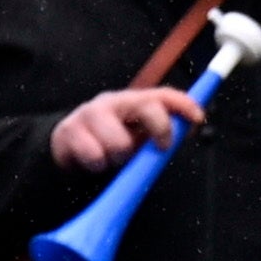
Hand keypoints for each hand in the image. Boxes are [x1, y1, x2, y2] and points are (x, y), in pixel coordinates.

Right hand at [48, 79, 207, 177]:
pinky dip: (96, 165)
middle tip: (154, 149)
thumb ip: (158, 134)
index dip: (183, 103)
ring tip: (111, 160)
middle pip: (145, 106)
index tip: (197, 118)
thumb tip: (187, 131)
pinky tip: (93, 163)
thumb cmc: (107, 146)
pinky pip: (93, 154)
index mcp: (132, 103)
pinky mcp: (68, 131)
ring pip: (118, 141)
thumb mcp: (136, 140)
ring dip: (119, 157)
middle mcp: (112, 102)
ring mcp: (89, 114)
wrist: (64, 151)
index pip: (162, 95)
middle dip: (157, 130)